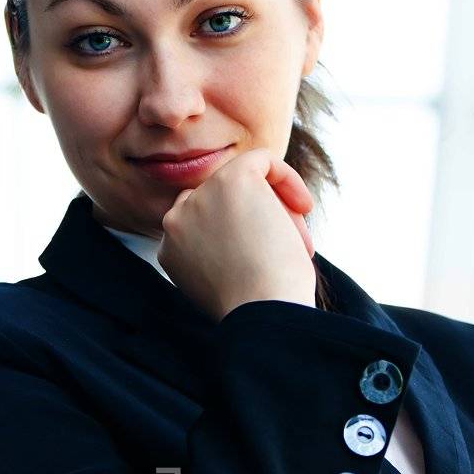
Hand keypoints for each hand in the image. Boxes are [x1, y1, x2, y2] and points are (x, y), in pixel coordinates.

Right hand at [157, 147, 317, 320]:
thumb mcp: (226, 283)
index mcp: (170, 250)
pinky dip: (287, 178)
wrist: (264, 313)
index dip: (239, 234)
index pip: (202, 222)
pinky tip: (304, 207)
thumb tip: (251, 230)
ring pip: (245, 185)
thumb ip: (222, 254)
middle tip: (287, 252)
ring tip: (297, 244)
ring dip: (276, 211)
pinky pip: (262, 160)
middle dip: (258, 222)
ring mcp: (202, 196)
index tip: (265, 260)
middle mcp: (176, 221)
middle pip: (222, 202)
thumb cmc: (258, 310)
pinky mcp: (232, 179)